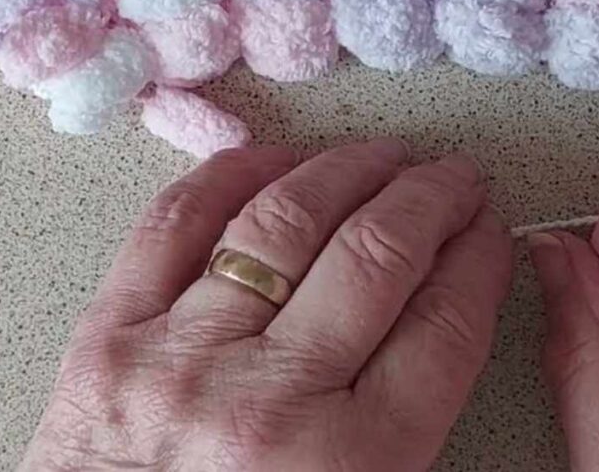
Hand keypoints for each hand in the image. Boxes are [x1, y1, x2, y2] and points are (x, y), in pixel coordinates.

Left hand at [20, 139, 512, 470]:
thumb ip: (415, 417)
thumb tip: (451, 300)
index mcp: (350, 463)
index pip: (444, 325)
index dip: (480, 262)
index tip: (490, 233)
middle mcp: (269, 401)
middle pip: (377, 257)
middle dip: (433, 200)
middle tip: (454, 181)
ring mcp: (182, 361)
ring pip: (286, 221)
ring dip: (349, 171)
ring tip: (385, 158)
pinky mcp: (108, 338)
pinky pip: (177, 224)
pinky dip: (233, 176)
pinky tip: (279, 160)